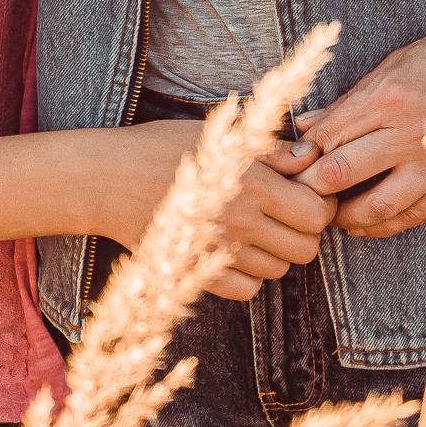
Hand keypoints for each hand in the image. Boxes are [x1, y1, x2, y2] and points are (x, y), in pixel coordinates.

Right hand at [96, 120, 338, 301]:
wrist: (106, 180)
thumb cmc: (160, 147)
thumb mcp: (217, 137)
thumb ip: (270, 149)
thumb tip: (311, 156)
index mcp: (252, 181)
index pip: (316, 213)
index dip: (319, 205)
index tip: (305, 195)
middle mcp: (242, 220)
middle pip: (305, 248)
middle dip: (303, 234)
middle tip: (286, 216)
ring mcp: (222, 251)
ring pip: (278, 270)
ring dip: (276, 253)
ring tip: (258, 230)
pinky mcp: (200, 272)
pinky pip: (247, 290)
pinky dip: (249, 276)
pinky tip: (236, 252)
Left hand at [291, 21, 425, 239]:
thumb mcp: (389, 68)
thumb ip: (347, 104)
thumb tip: (305, 127)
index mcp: (390, 98)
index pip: (330, 136)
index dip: (302, 155)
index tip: (289, 166)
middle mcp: (410, 133)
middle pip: (344, 171)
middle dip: (313, 188)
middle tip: (298, 196)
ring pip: (377, 205)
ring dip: (345, 216)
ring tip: (329, 216)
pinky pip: (412, 215)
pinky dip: (384, 226)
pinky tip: (365, 225)